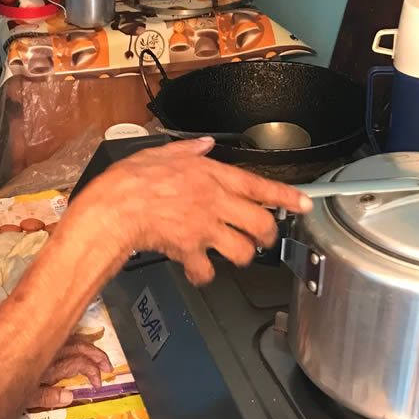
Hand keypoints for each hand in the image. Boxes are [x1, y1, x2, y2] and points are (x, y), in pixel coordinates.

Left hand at [27, 339, 111, 408]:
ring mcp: (44, 343)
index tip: (98, 384)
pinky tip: (76, 345)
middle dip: (97, 355)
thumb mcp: (26, 396)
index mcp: (50, 366)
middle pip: (80, 347)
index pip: (81, 362)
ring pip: (72, 338)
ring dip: (87, 346)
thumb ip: (48, 397)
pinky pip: (61, 336)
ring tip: (97, 355)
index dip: (93, 371)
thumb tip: (70, 396)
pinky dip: (74, 340)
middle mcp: (50, 351)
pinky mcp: (36, 339)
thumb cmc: (6, 384)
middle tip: (108, 366)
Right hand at [65, 138, 310, 284]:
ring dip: (240, 255)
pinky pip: (207, 271)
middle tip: (263, 236)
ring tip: (231, 253)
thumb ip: (187, 149)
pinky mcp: (190, 251)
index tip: (304, 204)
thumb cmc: (132, 180)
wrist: (114, 208)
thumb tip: (204, 144)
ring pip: (244, 251)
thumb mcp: (161, 152)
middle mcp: (215, 202)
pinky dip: (204, 274)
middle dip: (268, 234)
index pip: (260, 185)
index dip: (287, 197)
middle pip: (261, 224)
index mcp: (211, 176)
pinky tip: (198, 269)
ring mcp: (205, 229)